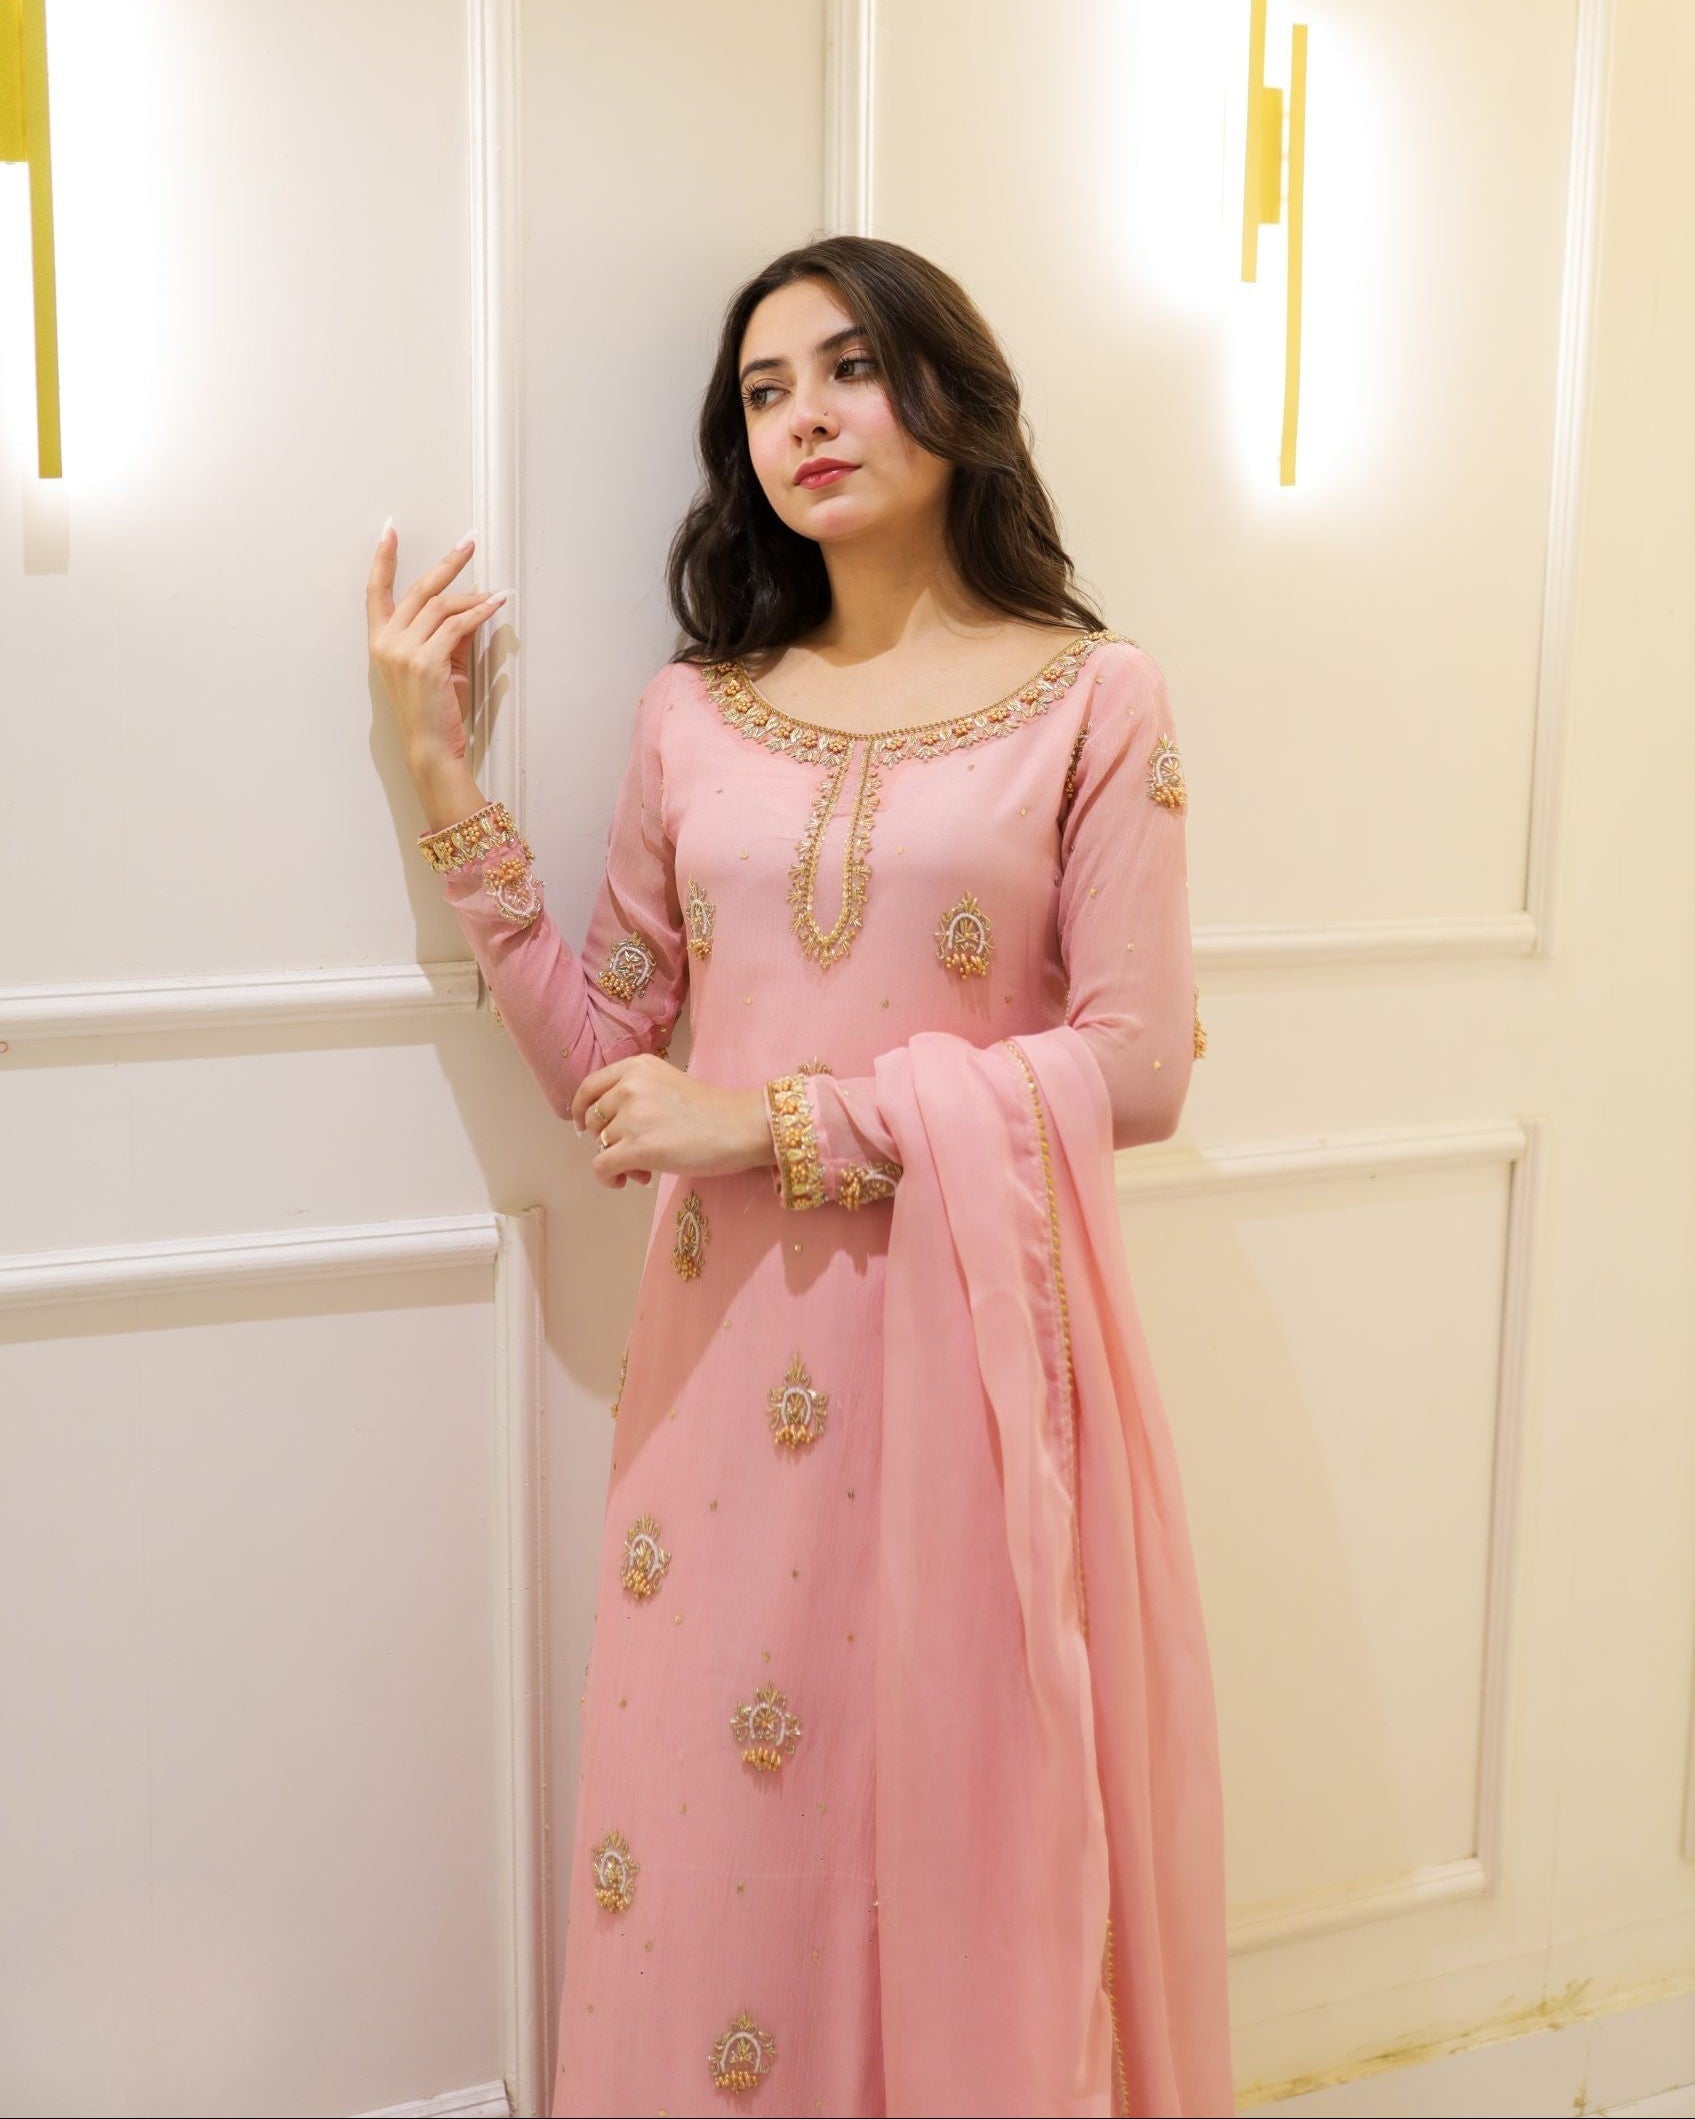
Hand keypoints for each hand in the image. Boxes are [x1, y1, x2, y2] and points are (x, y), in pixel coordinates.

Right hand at [365, 524, 506, 770]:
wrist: (431, 747)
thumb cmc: (434, 710)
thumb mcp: (439, 664)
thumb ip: (448, 634)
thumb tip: (471, 604)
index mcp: (381, 642)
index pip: (376, 592)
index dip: (383, 560)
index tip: (389, 532)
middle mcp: (387, 643)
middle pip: (418, 589)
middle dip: (446, 563)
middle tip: (467, 544)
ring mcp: (404, 651)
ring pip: (441, 607)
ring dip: (473, 596)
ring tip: (495, 593)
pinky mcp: (427, 661)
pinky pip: (457, 626)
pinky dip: (479, 613)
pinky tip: (495, 605)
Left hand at [571, 1054, 771, 1189]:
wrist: (741, 1127)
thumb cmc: (711, 1111)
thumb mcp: (667, 1083)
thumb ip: (635, 1094)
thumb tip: (605, 1131)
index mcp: (636, 1066)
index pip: (589, 1088)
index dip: (581, 1110)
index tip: (586, 1127)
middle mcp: (630, 1086)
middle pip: (593, 1120)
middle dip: (606, 1141)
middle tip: (632, 1154)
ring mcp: (633, 1116)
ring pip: (599, 1145)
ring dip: (616, 1160)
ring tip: (643, 1169)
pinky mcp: (638, 1147)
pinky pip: (601, 1167)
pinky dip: (609, 1179)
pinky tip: (627, 1181)